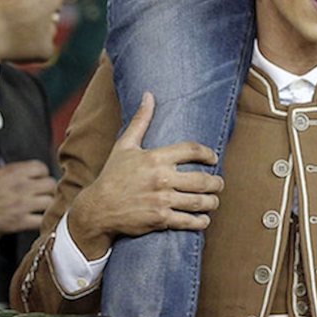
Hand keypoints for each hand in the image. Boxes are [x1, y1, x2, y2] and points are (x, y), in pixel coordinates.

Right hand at [0, 160, 56, 237]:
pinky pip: (41, 221)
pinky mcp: (19, 222)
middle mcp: (22, 186)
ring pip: (50, 201)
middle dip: (48, 189)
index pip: (41, 167)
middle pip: (50, 184)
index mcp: (14, 172)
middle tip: (44, 194)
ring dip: (48, 205)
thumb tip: (2, 173)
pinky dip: (43, 221)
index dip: (42, 174)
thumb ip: (0, 172)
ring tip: (43, 207)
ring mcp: (23, 204)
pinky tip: (39, 221)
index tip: (39, 179)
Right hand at [68, 93, 222, 258]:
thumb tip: (149, 95)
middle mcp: (162, 178)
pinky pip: (188, 221)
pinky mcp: (160, 219)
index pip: (192, 150)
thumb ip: (140, 120)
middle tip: (219, 183)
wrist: (98, 208)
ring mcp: (162, 200)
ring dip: (212, 202)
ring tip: (214, 200)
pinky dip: (200, 222)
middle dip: (216, 182)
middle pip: (202, 179)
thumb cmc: (112, 175)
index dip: (208, 153)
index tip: (214, 158)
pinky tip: (204, 219)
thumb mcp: (124, 145)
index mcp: (156, 158)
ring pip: (199, 201)